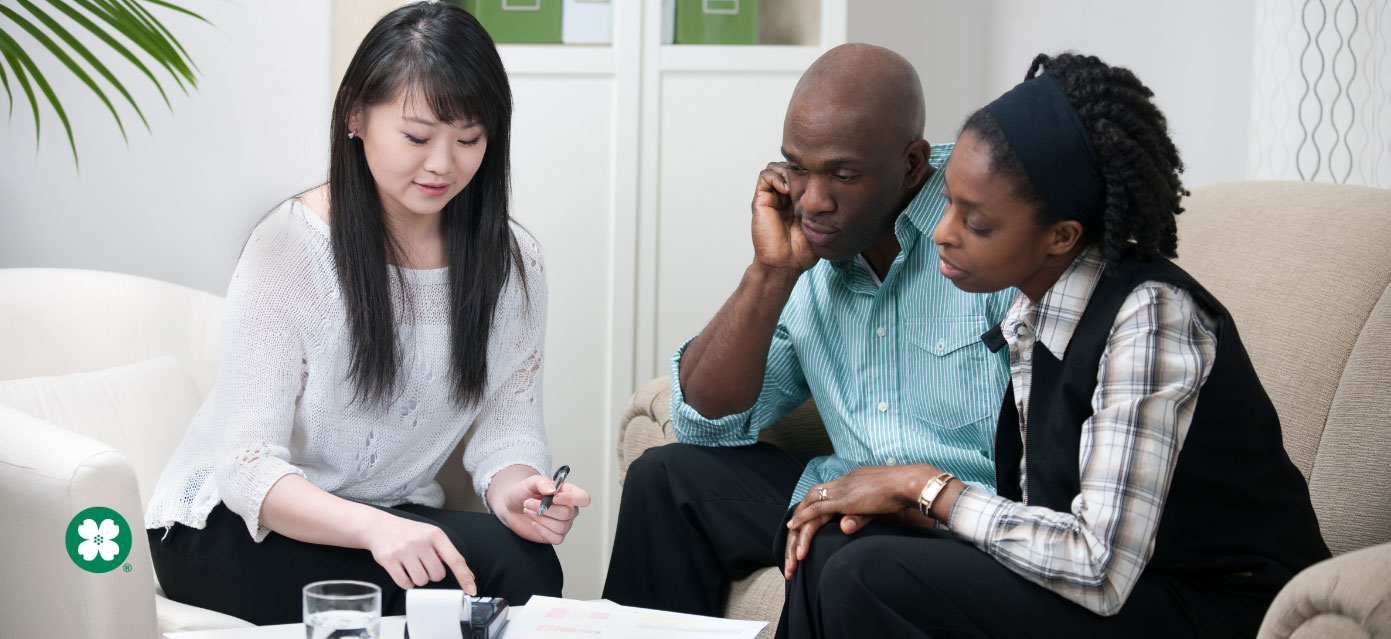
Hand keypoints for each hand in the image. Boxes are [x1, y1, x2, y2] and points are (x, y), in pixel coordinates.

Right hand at [364, 512, 475, 593]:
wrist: (380, 526)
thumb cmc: (409, 533)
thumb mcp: (431, 534)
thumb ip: (448, 553)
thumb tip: (468, 576)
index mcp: (436, 535)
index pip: (455, 559)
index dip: (464, 577)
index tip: (471, 590)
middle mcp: (421, 542)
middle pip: (437, 575)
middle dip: (432, 574)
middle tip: (423, 564)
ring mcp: (405, 551)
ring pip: (422, 581)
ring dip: (419, 579)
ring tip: (412, 565)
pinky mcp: (390, 560)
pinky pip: (405, 584)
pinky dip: (406, 582)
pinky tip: (403, 571)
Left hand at [495, 470, 591, 544]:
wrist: (511, 506)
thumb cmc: (523, 492)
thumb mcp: (531, 482)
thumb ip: (542, 482)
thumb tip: (552, 490)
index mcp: (569, 493)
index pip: (583, 498)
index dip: (571, 499)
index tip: (553, 497)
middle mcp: (570, 509)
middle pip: (568, 513)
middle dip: (546, 509)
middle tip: (529, 503)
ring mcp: (563, 524)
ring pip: (561, 526)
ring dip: (541, 519)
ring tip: (528, 511)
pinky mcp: (554, 535)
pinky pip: (557, 538)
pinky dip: (543, 531)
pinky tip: (534, 524)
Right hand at [751, 162, 818, 275]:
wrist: (787, 263)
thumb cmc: (803, 249)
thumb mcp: (819, 222)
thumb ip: (822, 205)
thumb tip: (831, 185)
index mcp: (797, 201)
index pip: (801, 174)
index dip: (809, 170)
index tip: (820, 175)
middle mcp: (783, 197)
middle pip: (788, 167)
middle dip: (798, 167)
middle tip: (809, 176)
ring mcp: (771, 198)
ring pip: (775, 167)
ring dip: (786, 169)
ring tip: (796, 183)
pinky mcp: (761, 200)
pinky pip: (765, 176)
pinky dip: (775, 176)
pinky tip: (786, 188)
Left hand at [783, 464, 940, 578]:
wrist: (910, 485)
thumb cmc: (900, 497)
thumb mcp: (876, 511)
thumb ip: (859, 518)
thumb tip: (844, 528)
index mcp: (850, 484)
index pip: (823, 496)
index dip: (810, 512)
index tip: (801, 529)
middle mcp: (841, 484)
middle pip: (810, 501)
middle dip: (799, 523)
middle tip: (791, 543)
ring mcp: (841, 489)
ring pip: (809, 506)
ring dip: (798, 528)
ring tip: (791, 547)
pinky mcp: (843, 499)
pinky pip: (816, 509)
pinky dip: (803, 518)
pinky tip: (792, 528)